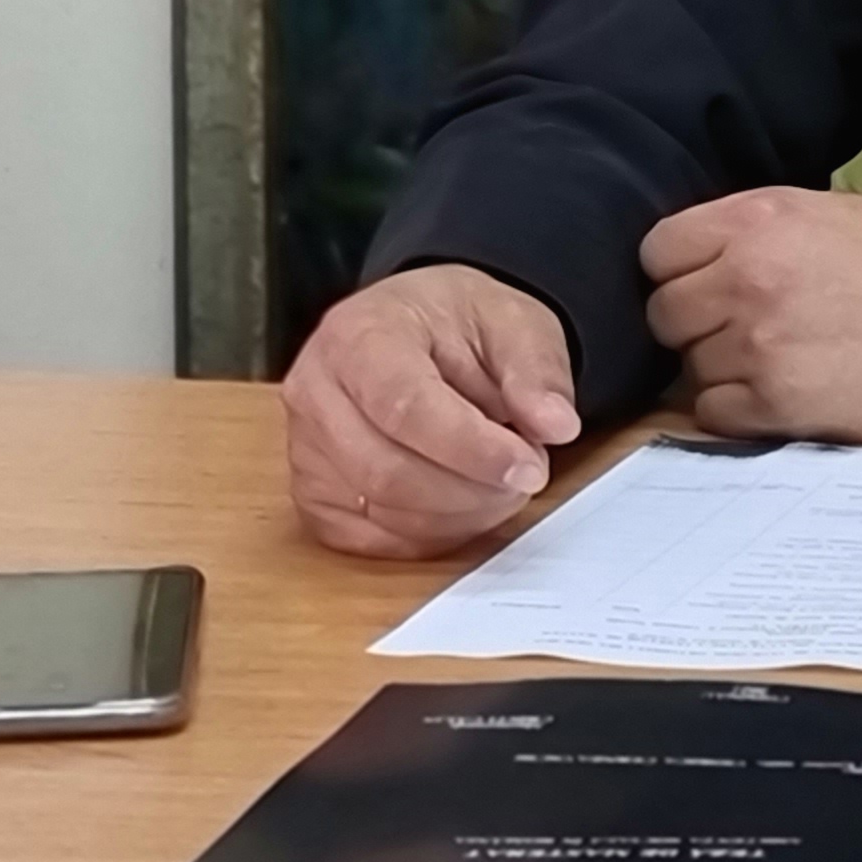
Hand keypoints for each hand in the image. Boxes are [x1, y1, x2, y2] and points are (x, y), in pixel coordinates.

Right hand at [283, 264, 582, 560]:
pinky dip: (431, 534)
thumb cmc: (458, 324)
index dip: (473, 449)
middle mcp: (316, 392)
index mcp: (358, 335)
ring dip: (460, 514)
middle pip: (386, 471)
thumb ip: (537, 372)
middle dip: (473, 488)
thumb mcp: (514, 322)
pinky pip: (370, 539)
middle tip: (528, 474)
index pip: (406, 407)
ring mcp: (305, 448)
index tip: (530, 467)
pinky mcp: (315, 495)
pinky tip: (466, 505)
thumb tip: (555, 424)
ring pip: (381, 510)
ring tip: (502, 483)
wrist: (419, 330)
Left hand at [639, 189, 861, 442]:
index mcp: (762, 218)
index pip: (658, 251)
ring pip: (688, 367)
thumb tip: (703, 255)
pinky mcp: (776, 403)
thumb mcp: (838, 213)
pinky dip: (739, 409)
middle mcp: (749, 276)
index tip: (711, 283)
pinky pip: (711, 413)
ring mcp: (759, 343)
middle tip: (751, 326)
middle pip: (664, 312)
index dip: (681, 270)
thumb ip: (761, 228)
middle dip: (698, 322)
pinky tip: (787, 391)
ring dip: (722, 368)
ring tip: (783, 358)